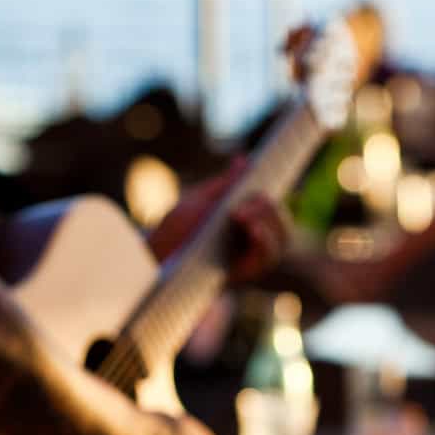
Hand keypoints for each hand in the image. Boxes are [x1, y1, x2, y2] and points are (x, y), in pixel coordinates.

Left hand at [146, 159, 290, 283]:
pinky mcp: (241, 274)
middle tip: (254, 199)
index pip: (273, 209)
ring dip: (269, 222)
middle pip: (281, 224)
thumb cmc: (174, 231)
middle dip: (270, 208)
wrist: (153, 258)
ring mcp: (248, 259)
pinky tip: (253, 227)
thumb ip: (225, 185)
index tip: (273, 178)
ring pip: (280, 240)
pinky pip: (265, 258)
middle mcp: (250, 242)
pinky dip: (264, 241)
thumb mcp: (200, 202)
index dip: (275, 196)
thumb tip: (244, 160)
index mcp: (244, 222)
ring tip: (244, 214)